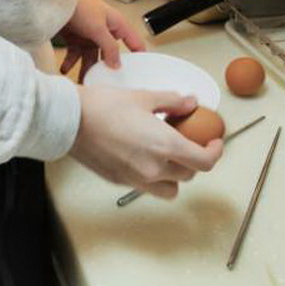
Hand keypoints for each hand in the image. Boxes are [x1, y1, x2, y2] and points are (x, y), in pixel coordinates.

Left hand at [58, 0, 146, 82]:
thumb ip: (109, 47)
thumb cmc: (81, 5)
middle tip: (105, 86)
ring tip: (81, 83)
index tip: (140, 74)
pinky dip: (70, 63)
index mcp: (117, 26)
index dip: (139, 56)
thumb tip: (117, 65)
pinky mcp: (76, 38)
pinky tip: (65, 70)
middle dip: (106, 70)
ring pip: (90, 58)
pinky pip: (75, 55)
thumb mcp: (98, 28)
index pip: (134, 42)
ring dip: (85, 70)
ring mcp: (90, 36)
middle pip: (109, 56)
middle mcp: (105, 32)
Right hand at [69, 85, 223, 197]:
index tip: (215, 142)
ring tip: (168, 154)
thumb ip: (172, 102)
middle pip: (189, 175)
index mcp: (164, 146)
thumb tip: (191, 102)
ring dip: (176, 175)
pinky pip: (148, 187)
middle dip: (194, 159)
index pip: (203, 162)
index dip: (215, 153)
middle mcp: (154, 168)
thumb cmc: (103, 106)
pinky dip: (154, 177)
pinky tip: (145, 156)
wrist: (69, 121)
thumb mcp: (143, 97)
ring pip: (170, 188)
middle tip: (190, 140)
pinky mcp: (121, 182)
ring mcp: (137, 179)